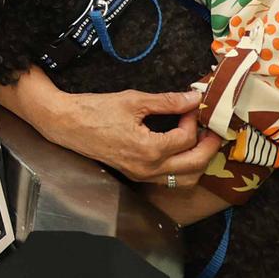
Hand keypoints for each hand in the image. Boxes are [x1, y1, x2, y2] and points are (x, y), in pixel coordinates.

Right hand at [33, 87, 219, 182]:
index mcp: (149, 150)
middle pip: (195, 165)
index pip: (186, 138)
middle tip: (212, 128)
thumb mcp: (133, 100)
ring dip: (199, 162)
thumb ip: (167, 101)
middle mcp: (148, 169)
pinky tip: (182, 151)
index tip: (191, 105)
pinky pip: (170, 179)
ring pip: (185, 179)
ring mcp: (142, 175)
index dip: (193, 119)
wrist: (66, 124)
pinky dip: (183, 168)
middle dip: (209, 146)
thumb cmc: (95, 110)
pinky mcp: (136, 175)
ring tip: (201, 142)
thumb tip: (193, 98)